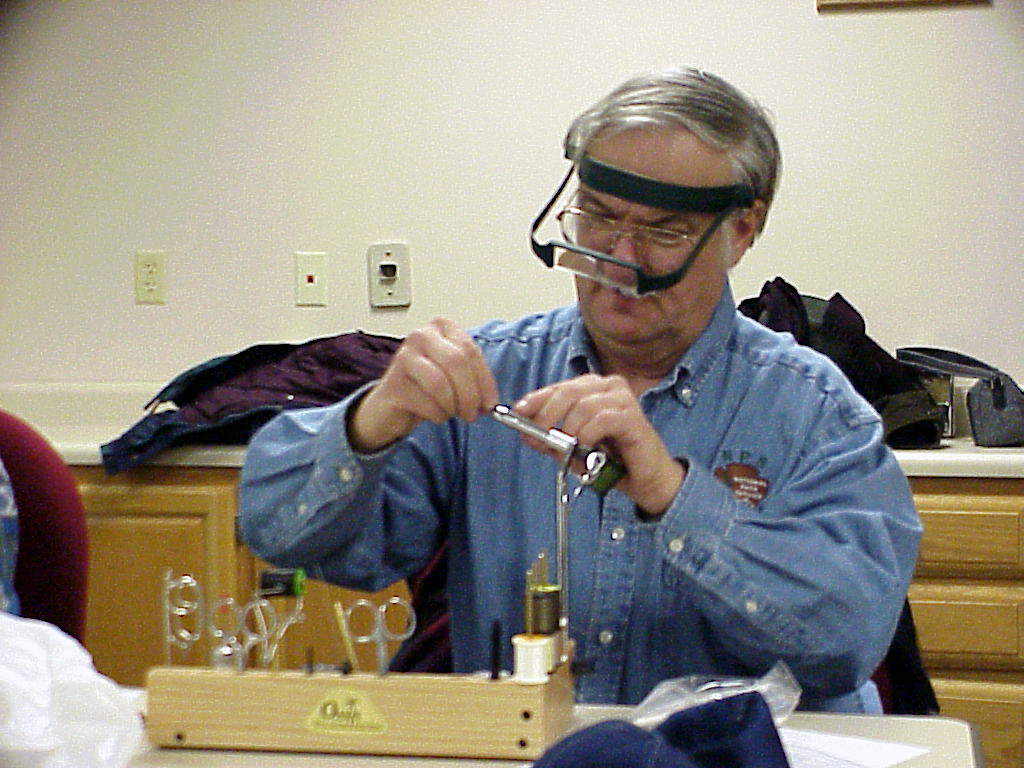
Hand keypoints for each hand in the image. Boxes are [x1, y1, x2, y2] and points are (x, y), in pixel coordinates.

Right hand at [348, 317, 498, 452]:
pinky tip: (435, 414)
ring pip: (440, 384)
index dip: (484, 380)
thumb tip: (491, 402)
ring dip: (452, 406)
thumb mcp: (454, 374)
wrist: (391, 404)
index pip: (470, 351)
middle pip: (456, 363)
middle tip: (473, 414)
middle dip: (470, 394)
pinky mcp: (394, 384)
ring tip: (452, 413)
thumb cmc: (426, 386)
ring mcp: (404, 357)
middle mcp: (421, 336)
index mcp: (441, 327)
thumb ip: (474, 379)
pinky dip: (437, 415)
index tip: (491, 403)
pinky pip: (426, 402)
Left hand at [513, 374, 684, 516]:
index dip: (536, 399)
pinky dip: (588, 434)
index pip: (559, 387)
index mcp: (593, 388)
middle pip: (567, 392)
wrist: (645, 481)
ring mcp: (623, 399)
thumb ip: (551, 439)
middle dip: (547, 414)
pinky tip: (587, 447)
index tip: (518, 411)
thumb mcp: (573, 449)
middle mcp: (609, 386)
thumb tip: (526, 433)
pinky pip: (601, 419)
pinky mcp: (633, 417)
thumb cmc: (610, 461)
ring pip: (582, 405)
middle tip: (538, 435)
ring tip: (571, 449)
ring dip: (570, 430)